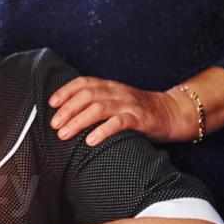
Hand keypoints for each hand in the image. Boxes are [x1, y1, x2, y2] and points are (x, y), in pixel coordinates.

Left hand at [48, 76, 188, 145]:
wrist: (171, 113)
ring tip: (65, 134)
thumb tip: (67, 114)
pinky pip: (119, 123)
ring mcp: (128, 104)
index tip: (51, 103)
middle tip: (54, 125)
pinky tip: (90, 141)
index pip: (84, 83)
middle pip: (87, 96)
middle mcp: (117, 92)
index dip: (65, 91)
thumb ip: (96, 103)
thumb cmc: (138, 110)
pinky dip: (102, 131)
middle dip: (67, 109)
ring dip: (78, 121)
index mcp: (110, 86)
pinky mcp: (140, 119)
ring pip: (99, 108)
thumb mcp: (116, 101)